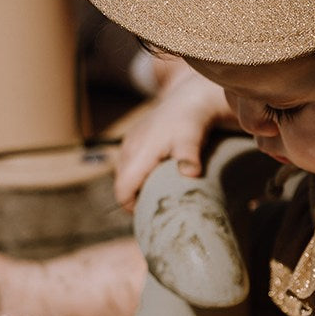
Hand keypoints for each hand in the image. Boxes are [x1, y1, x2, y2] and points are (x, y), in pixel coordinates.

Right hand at [114, 73, 229, 210]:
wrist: (189, 98)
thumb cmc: (191, 121)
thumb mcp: (192, 138)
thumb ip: (189, 156)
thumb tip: (190, 174)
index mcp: (139, 153)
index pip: (123, 190)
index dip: (131, 208)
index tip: (149, 218)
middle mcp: (129, 149)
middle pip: (123, 185)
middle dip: (135, 200)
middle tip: (157, 212)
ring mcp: (130, 143)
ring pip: (125, 174)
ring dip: (137, 187)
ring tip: (159, 197)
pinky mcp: (135, 140)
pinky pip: (130, 164)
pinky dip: (139, 175)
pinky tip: (158, 179)